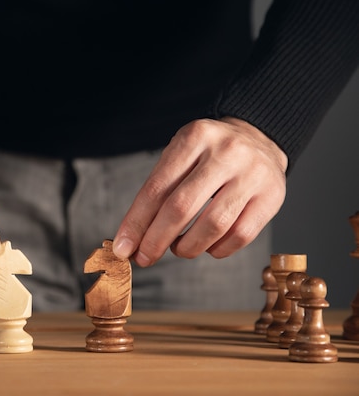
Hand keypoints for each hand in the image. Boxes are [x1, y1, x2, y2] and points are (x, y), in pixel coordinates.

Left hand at [112, 117, 287, 266]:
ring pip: (213, 226)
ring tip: (178, 249)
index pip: (156, 188)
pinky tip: (208, 246)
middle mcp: (225, 153)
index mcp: (194, 138)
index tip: (123, 247)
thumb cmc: (209, 154)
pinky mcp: (272, 196)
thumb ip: (157, 192)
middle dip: (156, 240)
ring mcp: (252, 174)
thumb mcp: (180, 156)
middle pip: (180, 207)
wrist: (259, 138)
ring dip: (187, 247)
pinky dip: (217, 249)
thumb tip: (132, 239)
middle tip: (144, 257)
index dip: (136, 223)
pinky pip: (240, 235)